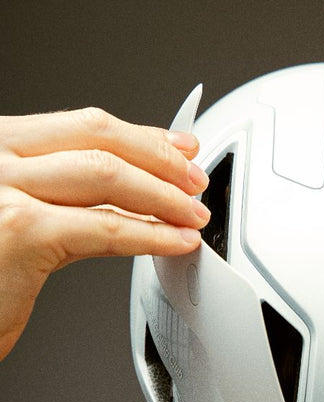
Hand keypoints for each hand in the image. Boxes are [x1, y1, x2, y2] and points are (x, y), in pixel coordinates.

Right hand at [0, 107, 208, 359]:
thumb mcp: (16, 217)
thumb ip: (62, 197)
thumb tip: (127, 192)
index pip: (80, 126)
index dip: (140, 136)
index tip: (177, 148)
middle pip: (98, 138)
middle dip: (160, 159)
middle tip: (195, 181)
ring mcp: (2, 188)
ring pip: (106, 175)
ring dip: (164, 196)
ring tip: (193, 215)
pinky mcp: (18, 232)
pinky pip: (105, 230)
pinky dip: (151, 235)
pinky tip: (176, 243)